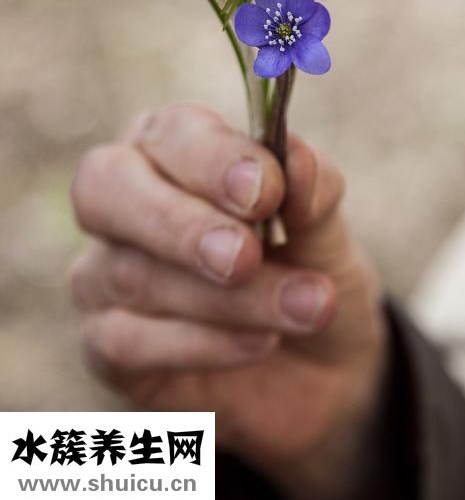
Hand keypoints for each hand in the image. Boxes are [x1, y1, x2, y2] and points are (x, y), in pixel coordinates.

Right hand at [70, 105, 385, 499]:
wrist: (320, 366)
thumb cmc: (307, 268)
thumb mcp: (326, 229)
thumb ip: (313, 191)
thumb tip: (298, 160)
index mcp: (174, 148)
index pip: (171, 133)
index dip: (213, 159)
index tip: (268, 190)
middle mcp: (123, 200)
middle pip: (106, 187)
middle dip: (180, 223)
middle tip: (245, 256)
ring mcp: (102, 272)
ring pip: (134, 273)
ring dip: (226, 298)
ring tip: (304, 308)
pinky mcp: (104, 343)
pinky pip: (127, 342)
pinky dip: (202, 344)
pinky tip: (261, 342)